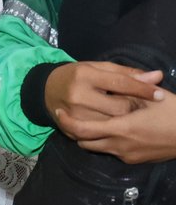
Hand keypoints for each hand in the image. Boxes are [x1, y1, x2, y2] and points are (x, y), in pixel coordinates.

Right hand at [46, 61, 165, 132]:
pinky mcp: (70, 130)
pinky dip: (109, 131)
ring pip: (111, 124)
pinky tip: (111, 126)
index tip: (159, 94)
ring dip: (122, 121)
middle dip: (132, 107)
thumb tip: (157, 77)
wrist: (45, 90)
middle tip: (137, 106)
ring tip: (125, 116)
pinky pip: (98, 136)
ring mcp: (73, 115)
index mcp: (85, 76)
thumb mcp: (99, 68)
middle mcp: (78, 96)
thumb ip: (128, 73)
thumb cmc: (77, 76)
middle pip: (118, 108)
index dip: (142, 89)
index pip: (120, 83)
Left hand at [65, 89, 175, 163]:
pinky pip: (111, 152)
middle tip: (72, 115)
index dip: (66, 121)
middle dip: (75, 130)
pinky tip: (112, 129)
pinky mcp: (135, 161)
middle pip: (84, 142)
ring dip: (90, 137)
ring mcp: (127, 156)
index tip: (58, 111)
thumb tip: (117, 74)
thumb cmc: (175, 114)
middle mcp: (120, 146)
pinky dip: (105, 142)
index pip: (82, 130)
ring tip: (92, 120)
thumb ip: (131, 87)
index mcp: (121, 128)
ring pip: (97, 148)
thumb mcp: (153, 97)